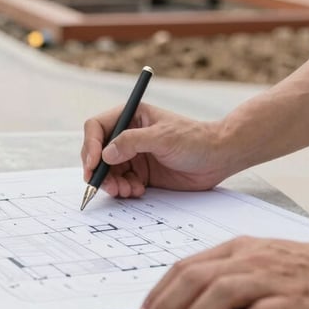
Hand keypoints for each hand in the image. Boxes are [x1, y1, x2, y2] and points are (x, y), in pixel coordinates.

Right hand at [81, 104, 230, 195]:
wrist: (218, 158)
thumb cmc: (194, 140)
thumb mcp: (163, 137)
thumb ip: (132, 143)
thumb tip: (105, 154)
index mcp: (130, 117)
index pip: (97, 127)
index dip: (89, 145)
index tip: (92, 163)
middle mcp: (127, 135)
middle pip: (97, 152)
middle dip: (98, 170)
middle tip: (105, 185)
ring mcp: (133, 156)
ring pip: (107, 171)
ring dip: (111, 183)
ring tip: (126, 190)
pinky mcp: (141, 174)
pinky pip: (121, 183)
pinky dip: (124, 190)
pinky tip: (137, 191)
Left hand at [136, 236, 308, 308]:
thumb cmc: (301, 269)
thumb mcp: (256, 263)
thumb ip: (224, 277)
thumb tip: (187, 305)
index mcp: (235, 249)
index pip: (185, 266)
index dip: (158, 291)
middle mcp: (248, 259)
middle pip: (195, 277)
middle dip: (166, 305)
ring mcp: (271, 277)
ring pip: (220, 292)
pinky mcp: (295, 299)